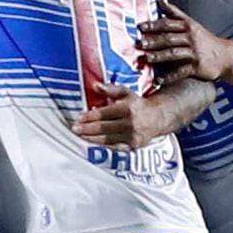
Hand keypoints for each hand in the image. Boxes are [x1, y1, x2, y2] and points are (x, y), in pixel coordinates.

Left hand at [71, 80, 191, 148]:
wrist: (158, 118)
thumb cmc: (137, 104)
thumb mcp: (126, 93)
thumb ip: (110, 89)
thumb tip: (95, 85)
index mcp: (127, 108)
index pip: (104, 113)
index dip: (90, 116)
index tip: (78, 118)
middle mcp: (130, 123)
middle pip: (104, 127)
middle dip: (87, 129)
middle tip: (74, 129)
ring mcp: (132, 136)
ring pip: (107, 139)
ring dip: (91, 138)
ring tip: (80, 136)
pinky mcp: (133, 146)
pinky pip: (114, 147)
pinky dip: (102, 146)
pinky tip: (92, 143)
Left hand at [138, 5, 232, 82]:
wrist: (225, 56)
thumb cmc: (205, 40)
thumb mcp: (191, 23)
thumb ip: (174, 13)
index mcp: (187, 26)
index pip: (168, 24)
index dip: (154, 25)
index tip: (140, 27)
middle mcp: (190, 38)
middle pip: (169, 38)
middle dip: (154, 41)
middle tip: (140, 43)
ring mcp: (194, 53)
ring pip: (174, 53)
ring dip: (160, 56)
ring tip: (147, 59)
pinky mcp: (197, 67)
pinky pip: (181, 72)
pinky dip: (169, 76)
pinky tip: (159, 80)